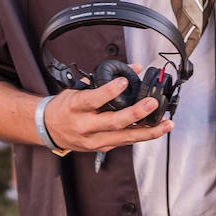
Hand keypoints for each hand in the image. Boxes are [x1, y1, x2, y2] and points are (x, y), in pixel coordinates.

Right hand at [42, 78, 172, 156]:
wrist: (49, 129)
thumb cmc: (65, 106)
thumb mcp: (78, 87)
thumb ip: (104, 78)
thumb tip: (134, 67)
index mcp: (76, 107)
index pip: (93, 100)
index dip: (109, 91)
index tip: (124, 82)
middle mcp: (85, 126)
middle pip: (114, 122)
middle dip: (136, 113)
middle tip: (152, 103)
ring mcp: (94, 140)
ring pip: (125, 137)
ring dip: (148, 131)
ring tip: (166, 124)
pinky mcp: (101, 148)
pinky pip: (125, 141)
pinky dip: (142, 135)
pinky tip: (156, 130)